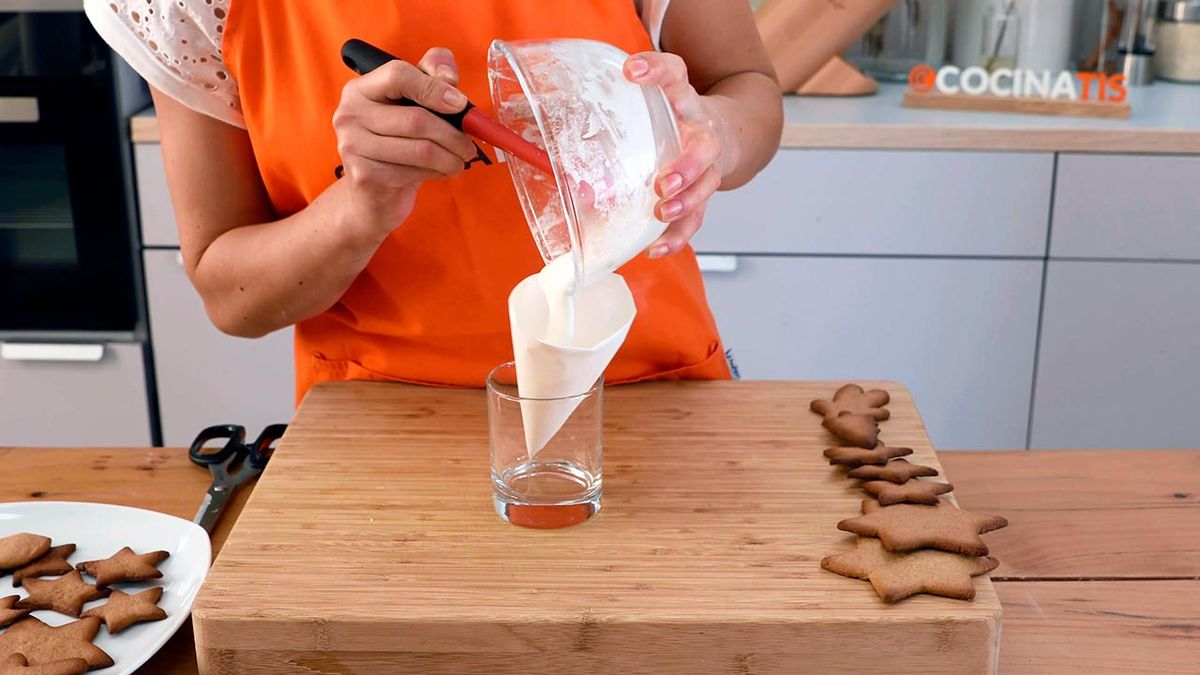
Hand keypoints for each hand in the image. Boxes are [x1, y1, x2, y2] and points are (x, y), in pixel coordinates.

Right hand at [333, 47, 478, 235]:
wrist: (372, 195)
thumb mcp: (412, 105)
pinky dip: (438, 172)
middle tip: (469, 145)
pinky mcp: (365, 177)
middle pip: (417, 119)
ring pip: (422, 150)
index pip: (398, 75)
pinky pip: (416, 172)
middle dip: (454, 134)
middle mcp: (350, 115)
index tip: (459, 104)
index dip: (435, 87)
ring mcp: (354, 147)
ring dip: (452, 157)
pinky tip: (440, 171)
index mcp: (360, 89)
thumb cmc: (396, 143)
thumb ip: (431, 76)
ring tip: (460, 160)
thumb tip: (449, 76)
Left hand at [623, 52, 729, 258]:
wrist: (719, 132)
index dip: (656, 71)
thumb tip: (537, 131)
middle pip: (705, 145)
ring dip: (685, 202)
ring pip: (706, 184)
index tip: (631, 72)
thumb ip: (609, 109)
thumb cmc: (669, 120)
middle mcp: (699, 130)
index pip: (674, 73)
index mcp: (681, 100)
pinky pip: (697, 218)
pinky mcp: (703, 193)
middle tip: (661, 183)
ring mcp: (706, 164)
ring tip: (662, 213)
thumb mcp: (647, 103)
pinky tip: (655, 247)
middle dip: (686, 166)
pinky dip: (677, 235)